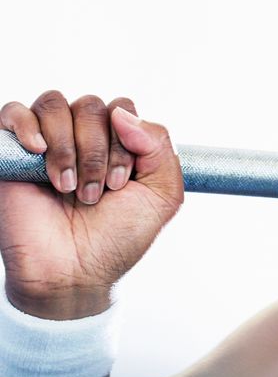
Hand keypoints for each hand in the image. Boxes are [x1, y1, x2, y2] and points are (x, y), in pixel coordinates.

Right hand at [0, 91, 183, 319]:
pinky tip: (39, 154)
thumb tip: (122, 113)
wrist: (73, 272)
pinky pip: (13, 111)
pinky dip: (27, 127)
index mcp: (117, 143)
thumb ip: (160, 148)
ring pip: (55, 104)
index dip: (126, 141)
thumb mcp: (162, 196)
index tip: (120, 184)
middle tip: (94, 193)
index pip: (122, 108)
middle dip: (98, 151)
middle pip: (91, 105)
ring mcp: (45, 143)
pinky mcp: (10, 152)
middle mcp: (81, 138)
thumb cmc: (116, 238)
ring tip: (69, 188)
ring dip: (68, 148)